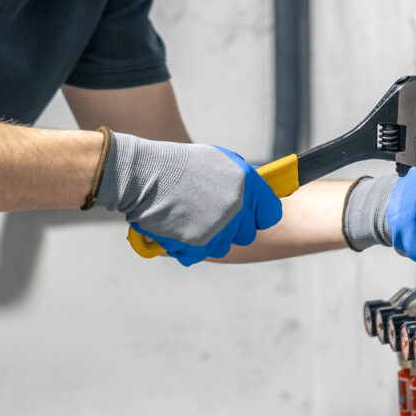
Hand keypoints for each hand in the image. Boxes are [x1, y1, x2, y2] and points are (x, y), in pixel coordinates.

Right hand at [96, 135, 281, 265]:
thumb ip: (242, 178)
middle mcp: (238, 207)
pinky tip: (176, 228)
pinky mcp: (198, 245)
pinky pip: (199, 255)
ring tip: (189, 218)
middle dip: (232, 228)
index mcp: (247, 184)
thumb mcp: (219, 160)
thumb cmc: (179, 164)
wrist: (145, 174)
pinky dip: (186, 247)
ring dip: (209, 238)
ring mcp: (219, 228)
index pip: (270, 213)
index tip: (250, 215)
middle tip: (212, 216)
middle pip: (247, 234)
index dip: (259, 215)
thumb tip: (259, 189)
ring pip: (222, 246)